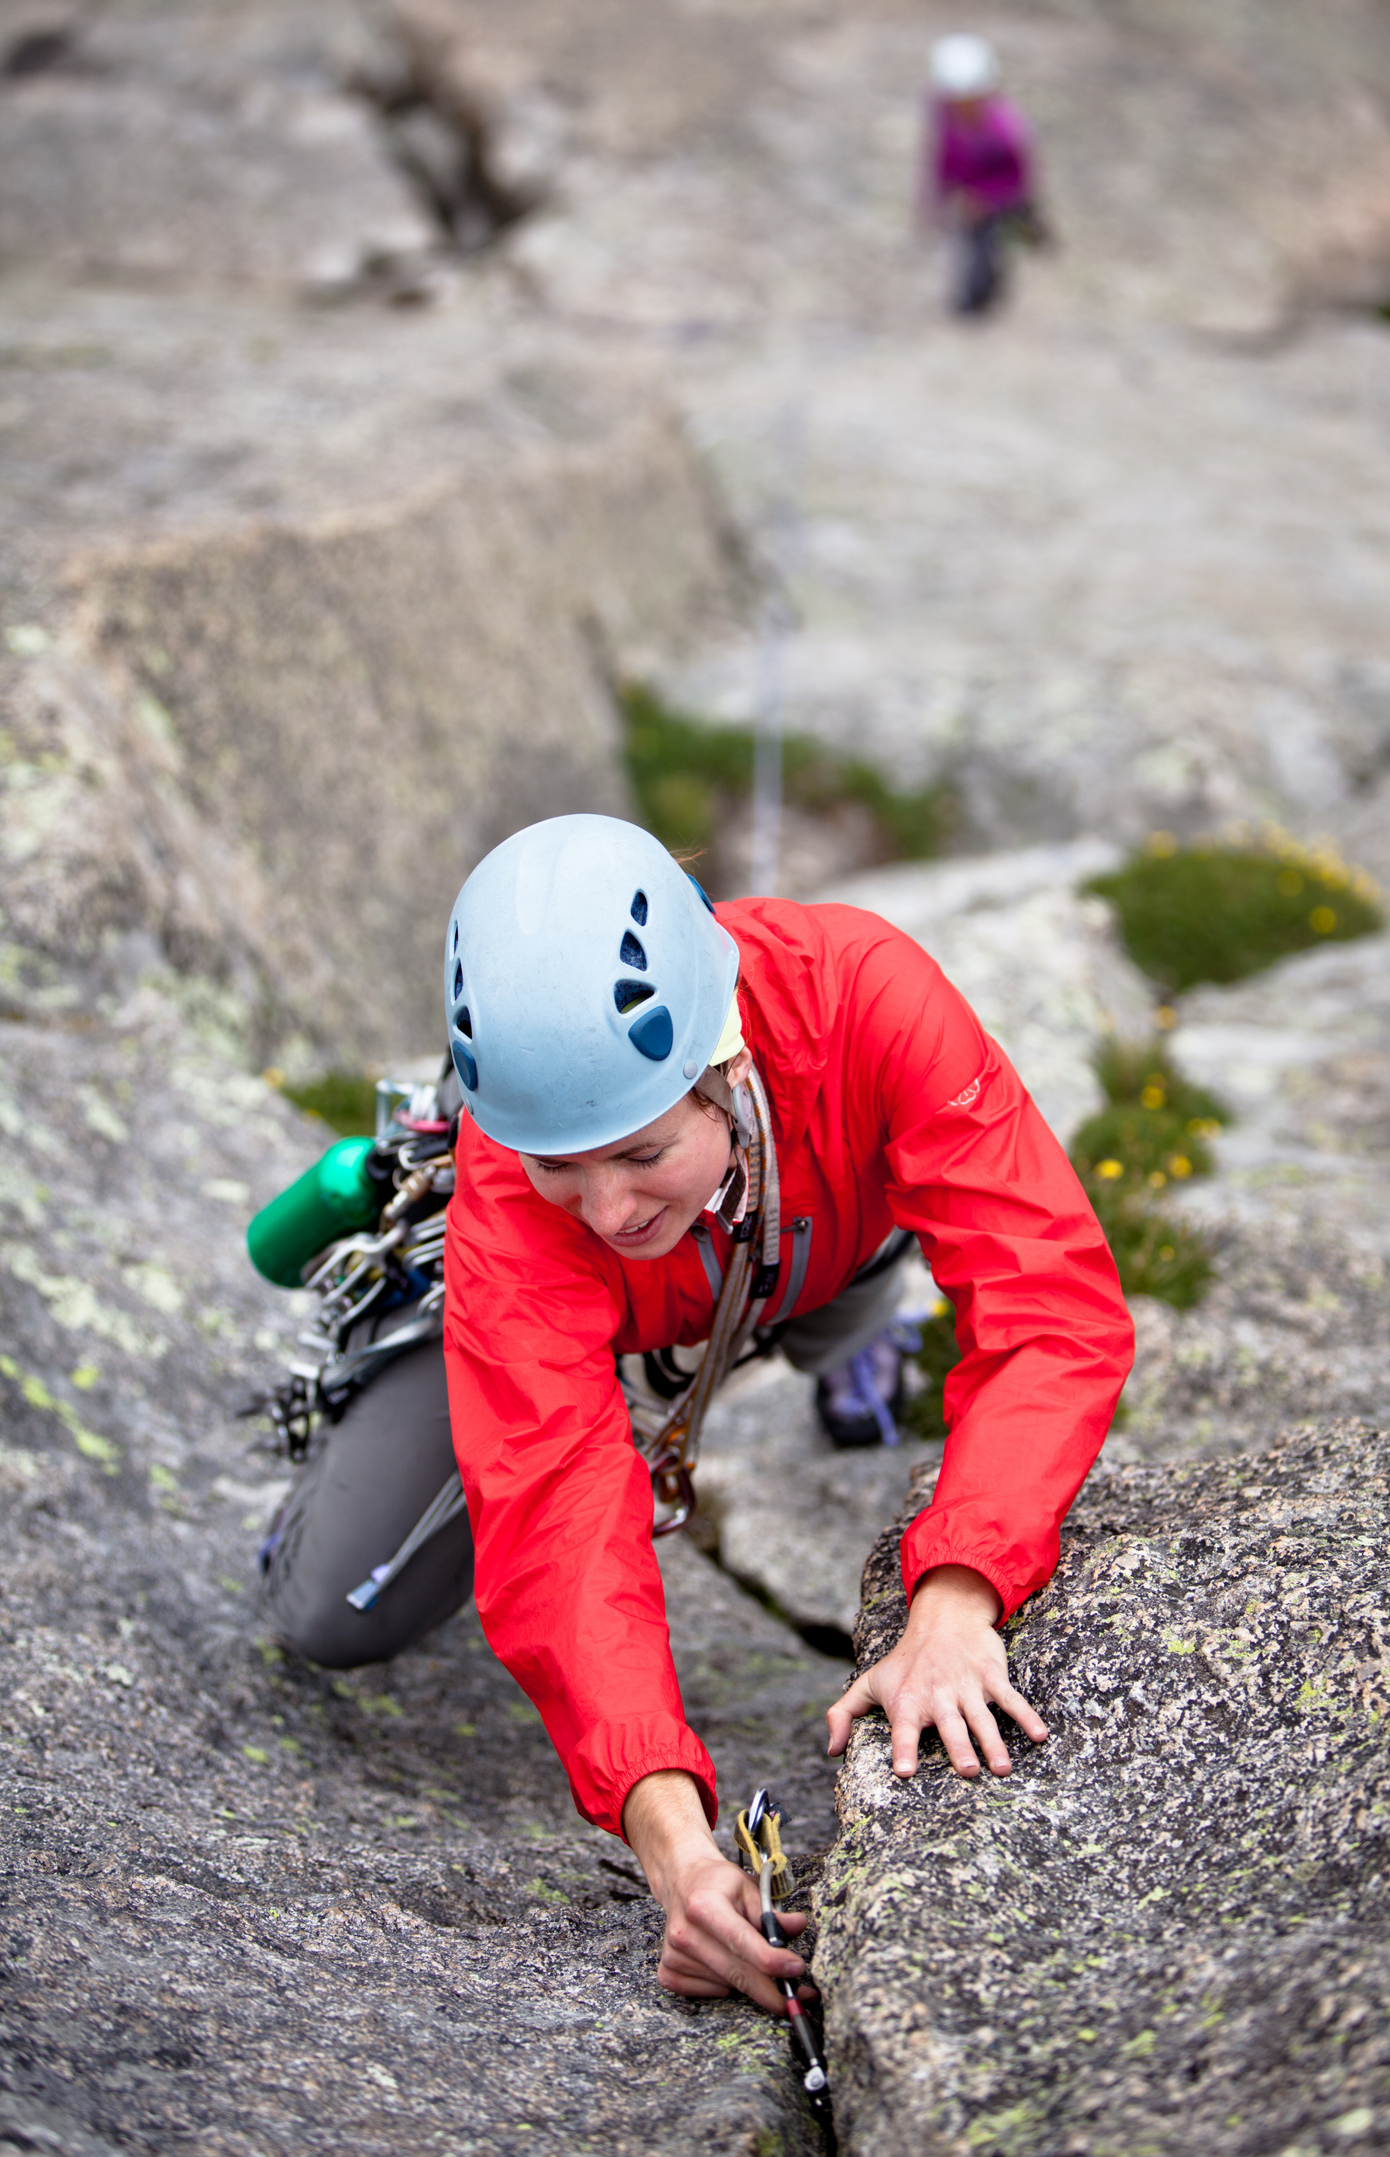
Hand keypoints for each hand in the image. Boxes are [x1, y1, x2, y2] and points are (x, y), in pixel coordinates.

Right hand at [622, 1770, 811, 2013]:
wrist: (681, 1880)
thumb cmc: (718, 1884)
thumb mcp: (748, 1887)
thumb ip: (772, 1912)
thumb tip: (798, 1926)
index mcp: (704, 1905)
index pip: (741, 1941)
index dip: (772, 1960)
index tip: (797, 1968)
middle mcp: (685, 1932)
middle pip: (737, 1973)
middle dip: (773, 1991)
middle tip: (802, 1997)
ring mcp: (674, 1955)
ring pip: (727, 1986)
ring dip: (749, 1983)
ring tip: (752, 1960)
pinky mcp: (668, 1972)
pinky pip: (709, 1993)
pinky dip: (725, 1986)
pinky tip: (726, 1964)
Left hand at [825, 1563, 1046, 1779]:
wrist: (942, 1618)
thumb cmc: (903, 1661)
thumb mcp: (869, 1682)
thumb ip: (843, 1714)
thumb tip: (831, 1752)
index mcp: (908, 1703)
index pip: (903, 1730)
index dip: (903, 1749)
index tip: (904, 1772)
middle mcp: (937, 1697)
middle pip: (949, 1727)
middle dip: (958, 1748)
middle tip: (967, 1772)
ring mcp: (966, 1687)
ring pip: (981, 1718)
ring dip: (993, 1742)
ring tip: (1002, 1768)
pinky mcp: (990, 1677)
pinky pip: (1010, 1699)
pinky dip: (1026, 1716)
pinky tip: (1040, 1735)